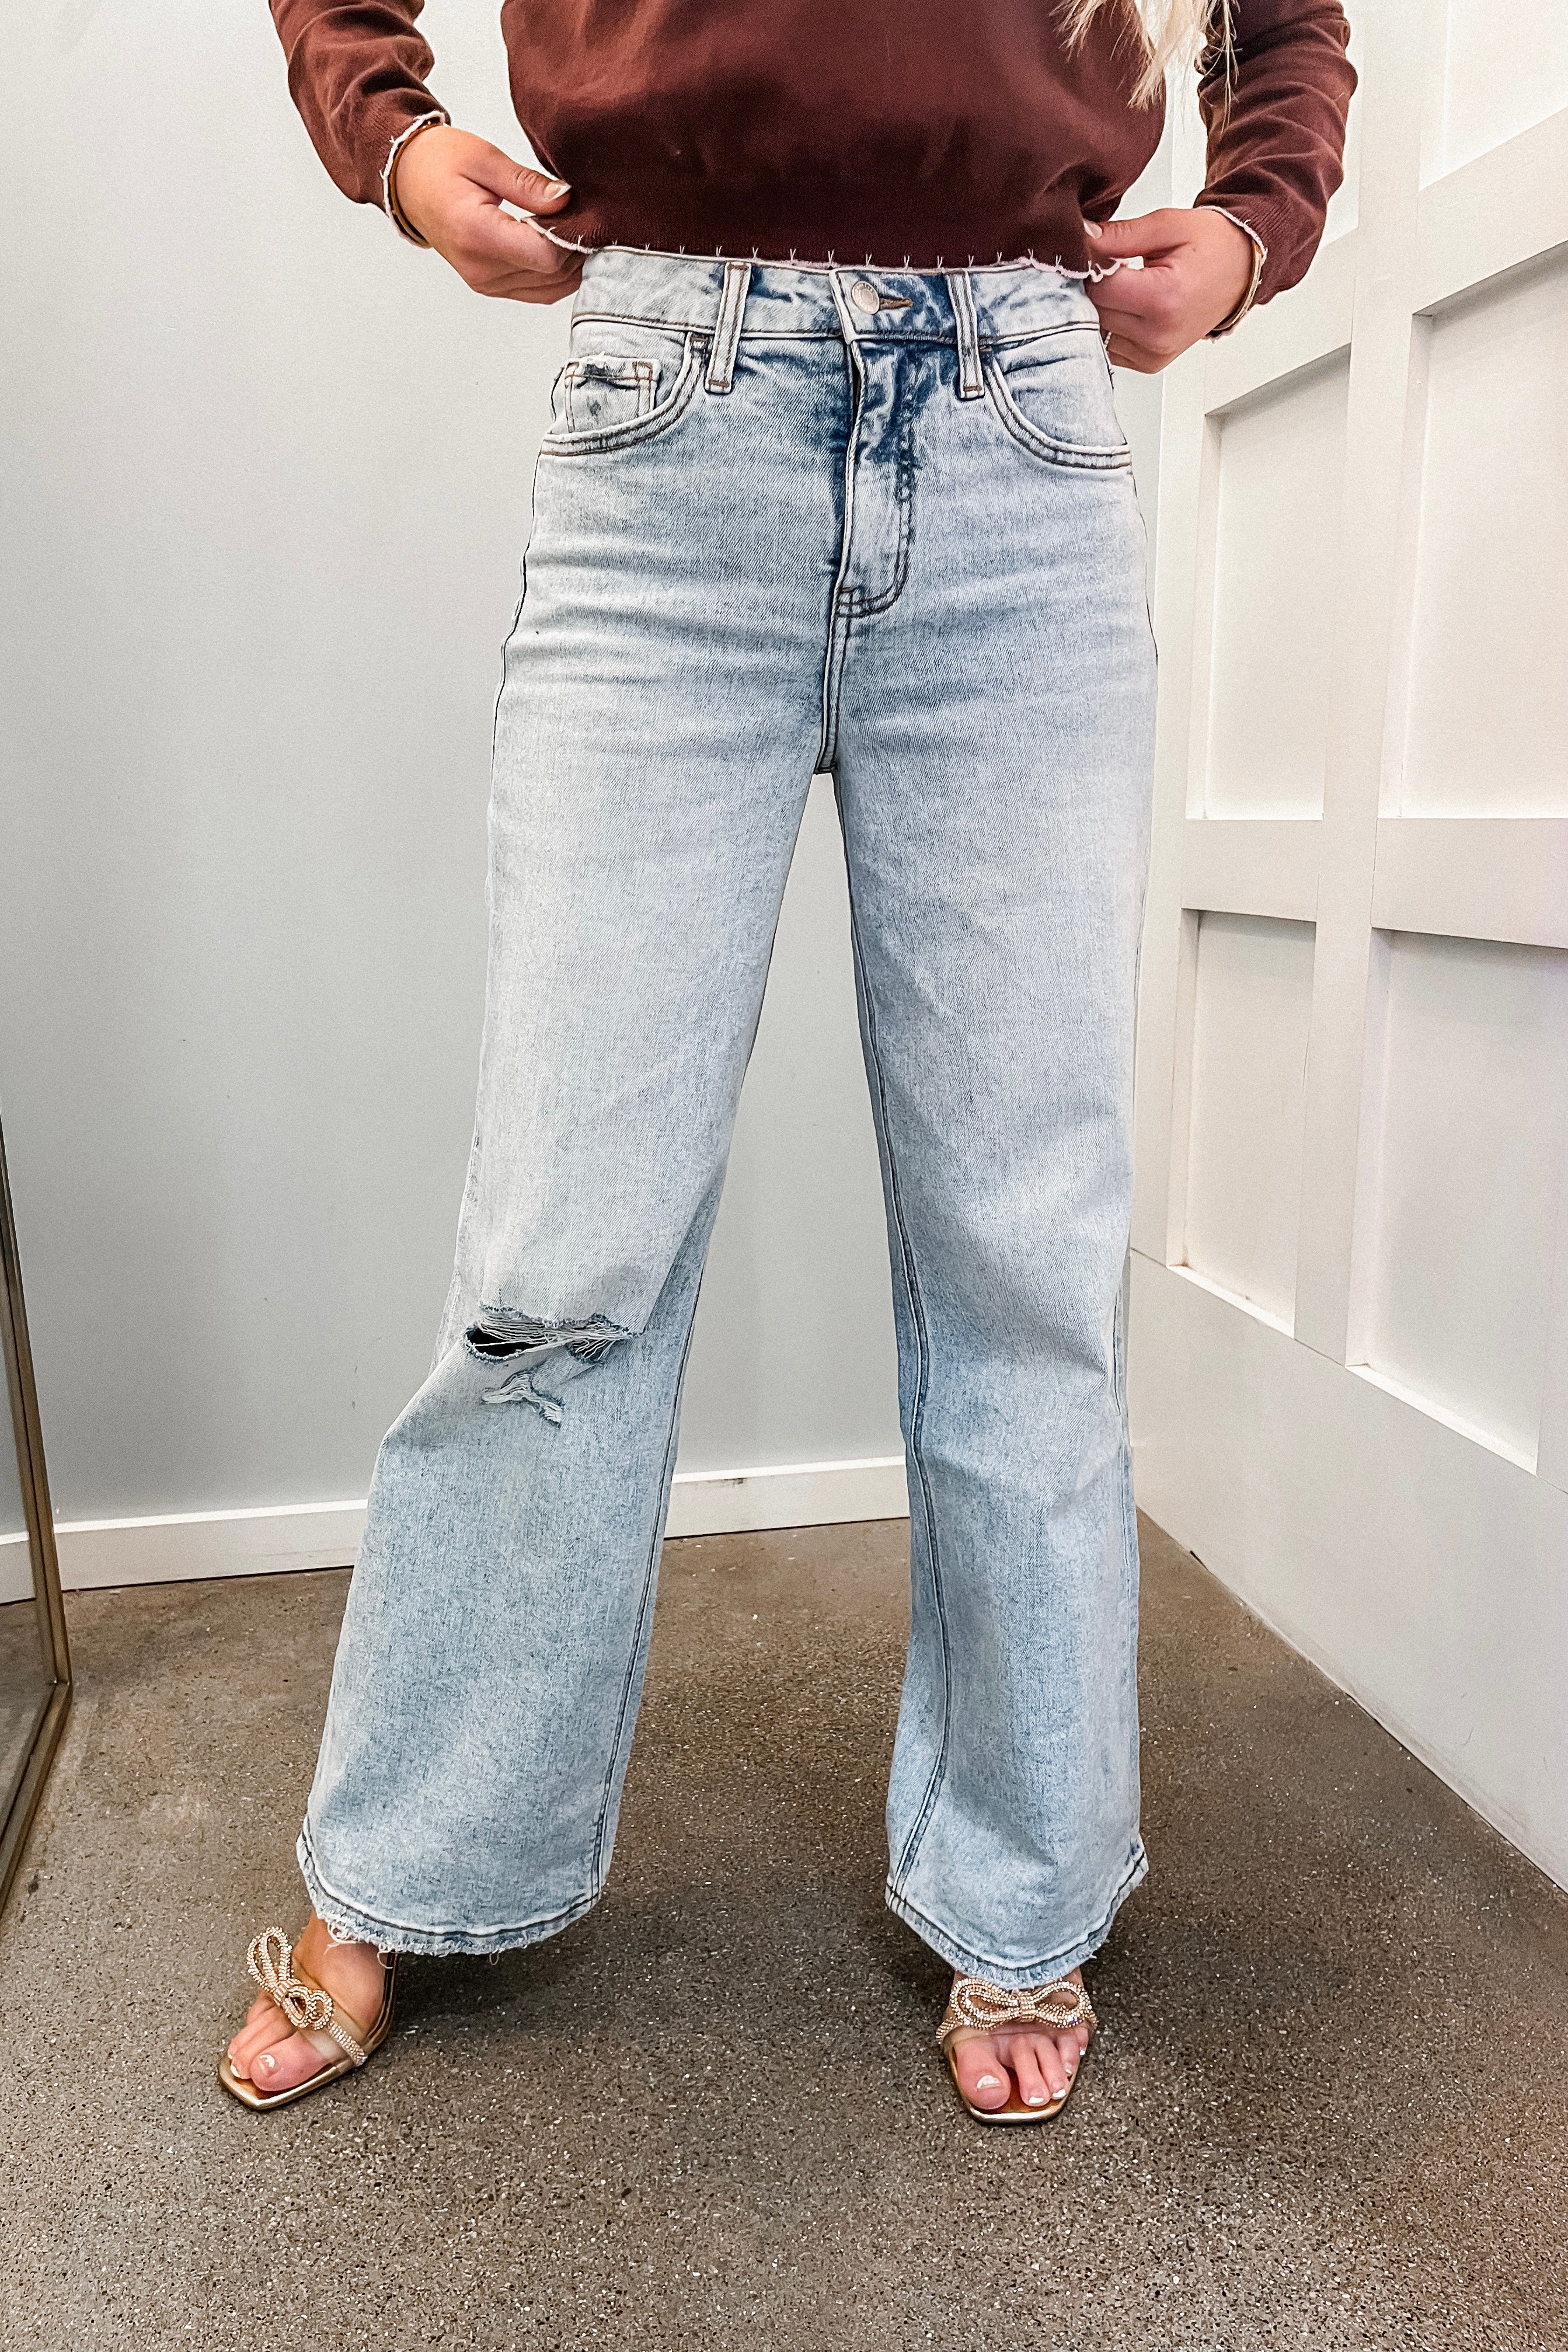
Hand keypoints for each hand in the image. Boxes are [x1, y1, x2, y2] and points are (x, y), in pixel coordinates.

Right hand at [393, 126, 582, 304]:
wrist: (408, 182)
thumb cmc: (439, 164)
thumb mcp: (485, 159)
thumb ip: (528, 185)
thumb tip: (566, 199)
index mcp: (477, 235)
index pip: (546, 256)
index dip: (572, 237)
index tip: (580, 211)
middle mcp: (481, 269)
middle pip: (552, 276)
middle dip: (575, 249)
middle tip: (582, 217)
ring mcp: (485, 283)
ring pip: (550, 289)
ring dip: (568, 264)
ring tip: (569, 229)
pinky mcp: (490, 287)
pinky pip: (537, 291)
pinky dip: (554, 273)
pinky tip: (556, 245)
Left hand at [1084, 208, 1254, 372]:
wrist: (1240, 272)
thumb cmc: (1212, 247)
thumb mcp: (1167, 225)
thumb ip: (1121, 234)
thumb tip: (1082, 237)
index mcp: (1164, 299)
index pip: (1099, 288)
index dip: (1089, 266)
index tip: (1095, 250)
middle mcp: (1158, 335)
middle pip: (1094, 312)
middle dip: (1092, 286)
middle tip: (1108, 264)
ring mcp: (1153, 355)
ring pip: (1096, 332)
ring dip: (1098, 308)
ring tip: (1122, 285)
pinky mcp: (1149, 364)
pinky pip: (1109, 347)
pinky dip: (1109, 326)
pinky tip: (1127, 306)